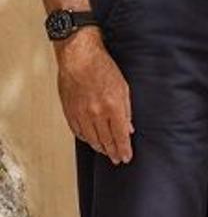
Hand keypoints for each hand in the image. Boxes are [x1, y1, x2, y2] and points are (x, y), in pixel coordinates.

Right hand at [56, 28, 133, 164]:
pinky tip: (90, 140)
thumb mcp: (123, 88)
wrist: (79, 57)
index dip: (124, 150)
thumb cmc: (102, 67)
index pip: (120, 136)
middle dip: (113, 152)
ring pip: (91, 139)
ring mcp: (81, 114)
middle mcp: (96, 113)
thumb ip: (126, 111)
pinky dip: (85, 138)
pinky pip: (77, 131)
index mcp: (112, 107)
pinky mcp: (69, 111)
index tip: (126, 157)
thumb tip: (129, 129)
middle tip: (117, 159)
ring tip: (106, 152)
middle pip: (105, 141)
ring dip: (100, 147)